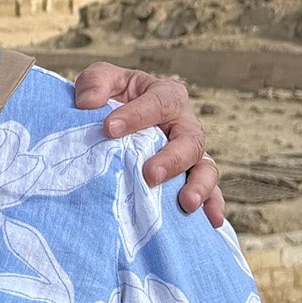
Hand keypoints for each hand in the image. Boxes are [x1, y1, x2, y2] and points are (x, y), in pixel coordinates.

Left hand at [73, 61, 225, 226]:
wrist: (116, 121)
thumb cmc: (112, 97)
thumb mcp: (102, 80)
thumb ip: (95, 83)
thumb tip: (88, 103)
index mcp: (165, 94)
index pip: (158, 102)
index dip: (136, 115)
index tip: (109, 129)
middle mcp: (185, 124)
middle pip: (190, 140)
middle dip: (172, 159)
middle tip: (150, 174)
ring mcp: (191, 153)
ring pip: (206, 167)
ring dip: (199, 186)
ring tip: (187, 203)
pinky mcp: (191, 177)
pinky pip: (210, 192)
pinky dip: (213, 206)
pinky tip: (209, 221)